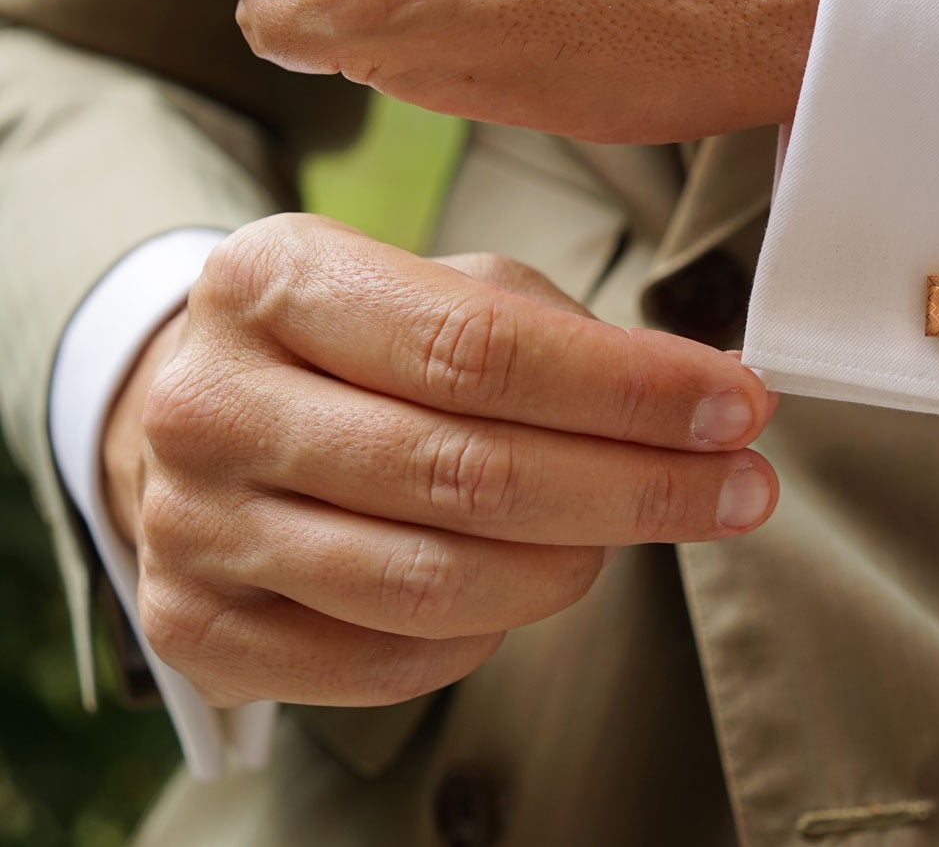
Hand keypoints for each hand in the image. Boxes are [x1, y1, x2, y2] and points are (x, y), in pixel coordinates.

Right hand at [100, 213, 776, 707]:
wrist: (202, 417)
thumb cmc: (356, 345)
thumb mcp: (445, 288)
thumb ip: (568, 335)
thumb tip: (712, 393)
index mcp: (274, 279)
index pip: (480, 348)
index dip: (628, 389)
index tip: (739, 406)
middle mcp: (212, 403)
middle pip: (467, 471)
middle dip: (639, 486)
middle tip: (742, 488)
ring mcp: (193, 526)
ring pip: (434, 581)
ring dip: (575, 564)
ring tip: (629, 532)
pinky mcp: (199, 632)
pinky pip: (391, 661)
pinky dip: (489, 630)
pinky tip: (527, 580)